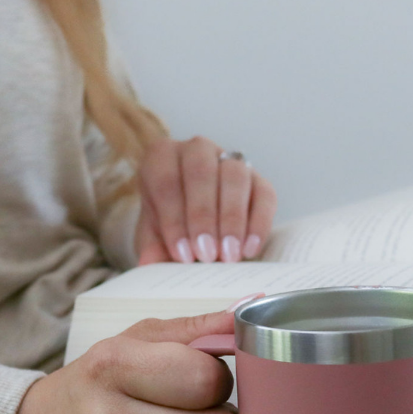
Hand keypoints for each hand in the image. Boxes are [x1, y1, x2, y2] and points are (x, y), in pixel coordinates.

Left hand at [134, 136, 276, 264]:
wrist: (194, 223)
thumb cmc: (169, 223)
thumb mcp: (153, 235)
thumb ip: (151, 247)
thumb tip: (148, 264)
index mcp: (161, 156)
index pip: (165, 182)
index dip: (174, 219)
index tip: (182, 253)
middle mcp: (196, 149)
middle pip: (201, 173)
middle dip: (203, 216)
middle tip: (206, 254)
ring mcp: (230, 160)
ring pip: (235, 176)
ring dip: (231, 218)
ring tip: (228, 255)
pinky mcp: (258, 178)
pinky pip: (264, 195)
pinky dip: (259, 224)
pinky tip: (249, 249)